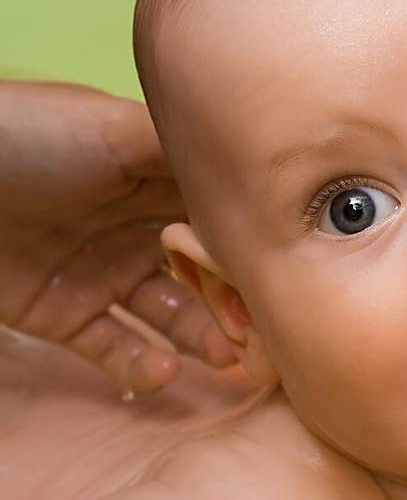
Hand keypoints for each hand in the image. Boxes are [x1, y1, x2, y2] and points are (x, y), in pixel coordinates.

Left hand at [0, 80, 235, 391]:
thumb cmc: (25, 137)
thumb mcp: (116, 130)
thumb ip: (187, 152)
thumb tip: (263, 168)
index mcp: (155, 175)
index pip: (222, 217)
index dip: (254, 246)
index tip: (287, 274)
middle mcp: (137, 226)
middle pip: (207, 272)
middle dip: (240, 302)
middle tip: (262, 331)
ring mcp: (103, 273)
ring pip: (172, 316)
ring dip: (202, 338)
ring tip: (223, 355)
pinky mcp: (66, 316)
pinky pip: (116, 349)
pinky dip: (140, 365)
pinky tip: (160, 369)